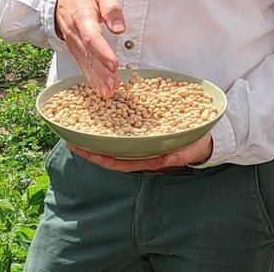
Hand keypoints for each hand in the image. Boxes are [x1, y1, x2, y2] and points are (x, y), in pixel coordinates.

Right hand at [54, 0, 122, 97]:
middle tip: (114, 83)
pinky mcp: (75, 51)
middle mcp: (75, 33)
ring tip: (109, 91)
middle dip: (101, 71)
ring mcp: (73, 44)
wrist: (60, 0)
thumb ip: (111, 8)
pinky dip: (91, 80)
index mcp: (82, 16)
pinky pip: (83, 66)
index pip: (91, 37)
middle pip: (89, 54)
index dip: (102, 52)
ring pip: (85, 63)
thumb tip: (119, 28)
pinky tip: (101, 90)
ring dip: (97, 79)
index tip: (114, 64)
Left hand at [68, 133, 212, 171]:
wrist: (203, 136)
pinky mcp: (141, 128)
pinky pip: (121, 125)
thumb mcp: (189, 150)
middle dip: (90, 148)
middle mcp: (139, 150)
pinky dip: (108, 121)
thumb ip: (179, 155)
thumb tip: (168, 159)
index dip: (102, 159)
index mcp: (148, 158)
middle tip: (70, 140)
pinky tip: (98, 112)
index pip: (120, 162)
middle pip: (110, 152)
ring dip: (94, 135)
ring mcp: (138, 140)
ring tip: (76, 125)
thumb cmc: (195, 144)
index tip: (86, 154)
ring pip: (112, 140)